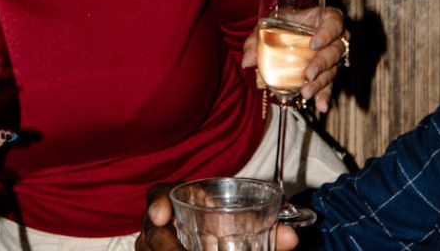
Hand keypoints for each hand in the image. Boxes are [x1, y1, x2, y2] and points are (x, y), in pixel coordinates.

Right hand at [136, 183, 298, 250]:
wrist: (218, 235)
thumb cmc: (227, 222)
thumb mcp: (246, 219)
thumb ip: (267, 227)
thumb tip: (291, 239)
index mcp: (182, 200)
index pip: (158, 194)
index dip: (158, 202)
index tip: (163, 216)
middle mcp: (163, 223)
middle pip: (151, 232)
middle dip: (164, 246)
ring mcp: (158, 244)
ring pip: (148, 249)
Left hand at [242, 6, 346, 112]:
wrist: (288, 32)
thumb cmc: (284, 23)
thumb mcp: (269, 25)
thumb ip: (257, 39)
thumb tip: (246, 61)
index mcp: (325, 19)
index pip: (334, 22)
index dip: (327, 33)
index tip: (314, 44)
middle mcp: (334, 37)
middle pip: (335, 50)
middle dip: (322, 63)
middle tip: (308, 75)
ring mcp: (333, 56)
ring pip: (332, 69)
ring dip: (320, 83)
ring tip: (306, 93)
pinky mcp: (329, 72)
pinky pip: (329, 84)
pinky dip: (324, 95)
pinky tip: (321, 106)